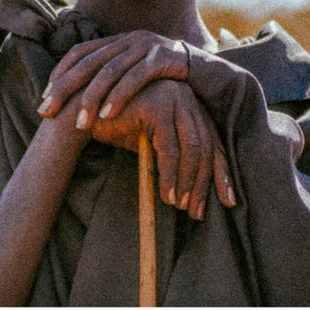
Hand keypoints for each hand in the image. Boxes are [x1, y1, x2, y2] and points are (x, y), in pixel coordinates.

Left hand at [37, 30, 195, 129]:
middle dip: (64, 88)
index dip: (59, 74)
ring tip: (79, 123)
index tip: (43, 98)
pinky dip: (120, 96)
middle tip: (46, 112)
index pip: (79, 53)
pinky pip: (136, 77)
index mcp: (118, 41)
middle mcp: (128, 39)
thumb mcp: (137, 77)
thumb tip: (82, 101)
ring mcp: (146, 45)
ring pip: (110, 71)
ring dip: (91, 98)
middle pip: (88, 62)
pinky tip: (107, 114)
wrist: (212, 73)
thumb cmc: (168, 82)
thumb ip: (114, 81)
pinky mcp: (164, 57)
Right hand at [87, 80, 235, 219]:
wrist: (81, 111)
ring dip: (187, 182)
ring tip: (179, 206)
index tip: (228, 200)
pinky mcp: (157, 105)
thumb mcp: (150, 142)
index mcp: (188, 103)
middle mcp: (186, 96)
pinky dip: (171, 175)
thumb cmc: (115, 127)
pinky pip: (170, 148)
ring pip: (192, 148)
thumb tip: (196, 189)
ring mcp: (173, 97)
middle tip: (197, 212)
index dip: (221, 172)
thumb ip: (174, 154)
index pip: (212, 140)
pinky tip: (166, 195)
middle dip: (204, 184)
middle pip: (206, 145)